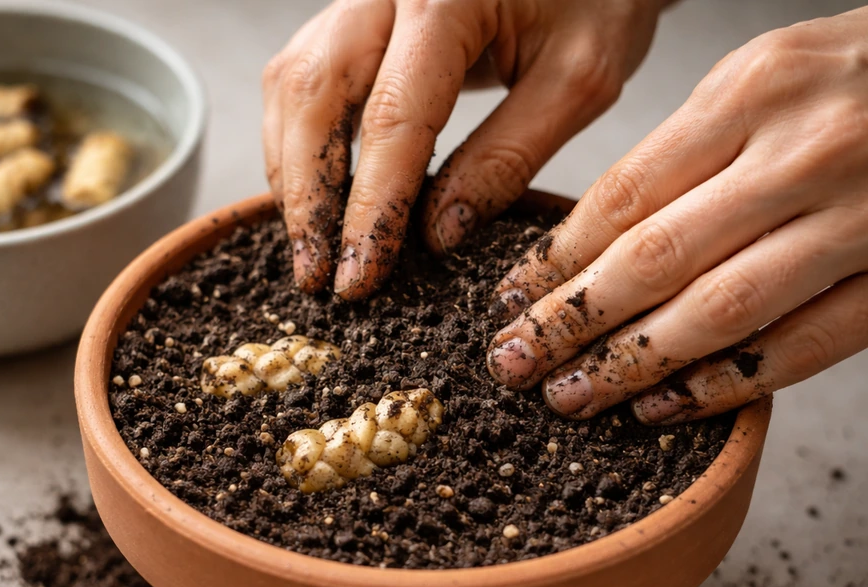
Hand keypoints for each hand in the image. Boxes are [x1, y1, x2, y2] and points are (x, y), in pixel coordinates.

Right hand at [262, 0, 663, 297]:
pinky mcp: (352, 12)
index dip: (372, 208)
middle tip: (317, 275)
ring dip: (292, 172)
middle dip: (310, 198)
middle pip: (315, 96)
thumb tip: (437, 236)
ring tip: (309, 246)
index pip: (392, 119)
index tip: (360, 275)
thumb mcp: (578, 81)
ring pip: (292, 85)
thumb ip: (507, 157)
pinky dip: (298, 141)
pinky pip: (300, 76)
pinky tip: (313, 192)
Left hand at [488, 8, 867, 423]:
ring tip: (571, 396)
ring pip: (722, 310)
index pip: (624, 195)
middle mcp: (802, 153)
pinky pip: (803, 345)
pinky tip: (664, 407)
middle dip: (572, 321)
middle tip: (514, 363)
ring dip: (634, 365)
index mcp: (751, 92)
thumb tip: (584, 247)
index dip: (555, 259)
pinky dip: (727, 384)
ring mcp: (858, 218)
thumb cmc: (851, 78)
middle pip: (657, 257)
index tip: (508, 301)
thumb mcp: (758, 80)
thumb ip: (683, 155)